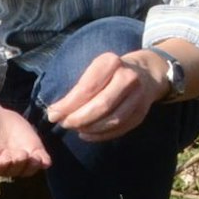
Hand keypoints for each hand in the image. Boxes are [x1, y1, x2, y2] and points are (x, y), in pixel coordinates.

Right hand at [0, 102, 51, 178]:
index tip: (5, 157)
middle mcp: (2, 164)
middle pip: (11, 170)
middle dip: (17, 164)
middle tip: (20, 154)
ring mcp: (18, 159)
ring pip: (26, 169)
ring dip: (31, 165)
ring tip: (35, 156)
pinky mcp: (31, 151)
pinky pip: (39, 161)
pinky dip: (43, 162)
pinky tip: (44, 159)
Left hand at [44, 51, 165, 140]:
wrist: (146, 72)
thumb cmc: (110, 72)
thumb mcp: (95, 69)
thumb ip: (77, 88)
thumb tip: (55, 113)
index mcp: (111, 63)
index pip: (87, 88)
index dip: (68, 105)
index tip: (53, 114)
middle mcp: (128, 78)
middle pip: (101, 106)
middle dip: (78, 119)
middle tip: (64, 124)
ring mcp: (138, 97)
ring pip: (112, 120)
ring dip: (89, 128)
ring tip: (75, 128)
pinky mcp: (141, 113)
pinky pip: (119, 129)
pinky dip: (100, 135)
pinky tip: (87, 134)